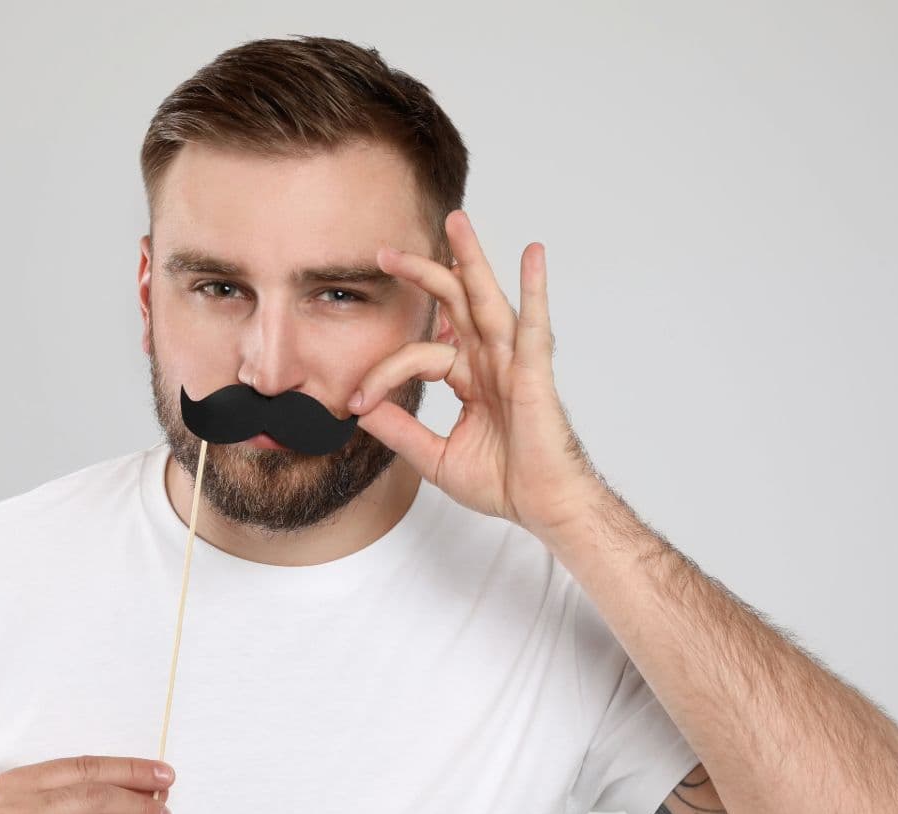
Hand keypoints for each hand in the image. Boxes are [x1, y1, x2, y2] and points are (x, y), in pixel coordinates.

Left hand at [347, 209, 600, 536]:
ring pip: (487, 301)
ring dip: (472, 259)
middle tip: (386, 251)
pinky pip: (533, 325)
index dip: (383, 374)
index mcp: (469, 377)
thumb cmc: (504, 483)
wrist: (541, 506)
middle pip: (454, 304)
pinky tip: (532, 255)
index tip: (356, 403)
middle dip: (423, 272)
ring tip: (456, 222)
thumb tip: (360, 412)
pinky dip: (534, 288)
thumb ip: (400, 431)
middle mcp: (490, 361)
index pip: (418, 355)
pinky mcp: (533, 373)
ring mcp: (513, 362)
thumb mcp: (434, 457)